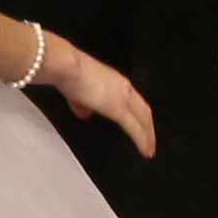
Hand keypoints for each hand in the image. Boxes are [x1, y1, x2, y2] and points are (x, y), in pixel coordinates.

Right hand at [42, 38, 160, 159]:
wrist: (67, 66)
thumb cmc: (68, 73)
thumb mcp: (76, 90)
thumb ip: (82, 103)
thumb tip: (85, 114)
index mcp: (115, 81)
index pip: (134, 99)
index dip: (139, 113)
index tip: (141, 124)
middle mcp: (123, 87)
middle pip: (143, 110)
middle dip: (148, 126)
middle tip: (151, 140)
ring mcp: (122, 98)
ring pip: (143, 120)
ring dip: (148, 136)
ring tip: (150, 149)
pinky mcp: (118, 109)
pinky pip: (134, 128)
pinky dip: (142, 141)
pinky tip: (145, 151)